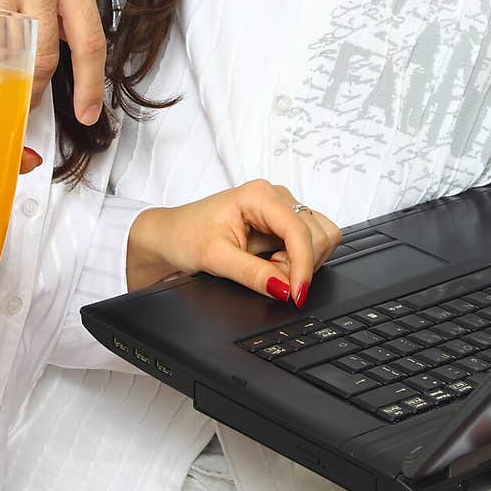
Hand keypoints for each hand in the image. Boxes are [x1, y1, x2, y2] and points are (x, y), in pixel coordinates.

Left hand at [126, 179, 340, 305]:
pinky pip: (310, 241)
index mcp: (259, 195)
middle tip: (271, 278)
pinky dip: (299, 260)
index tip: (296, 295)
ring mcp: (282, 208)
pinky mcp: (283, 222)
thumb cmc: (186, 236)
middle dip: (300, 264)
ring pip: (320, 236)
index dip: (303, 266)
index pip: (299, 231)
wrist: (171, 235)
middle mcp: (276, 196)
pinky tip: (274, 264)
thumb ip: (253, 274)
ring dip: (302, 261)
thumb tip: (285, 289)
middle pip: (317, 233)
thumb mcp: (216, 259)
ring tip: (269, 268)